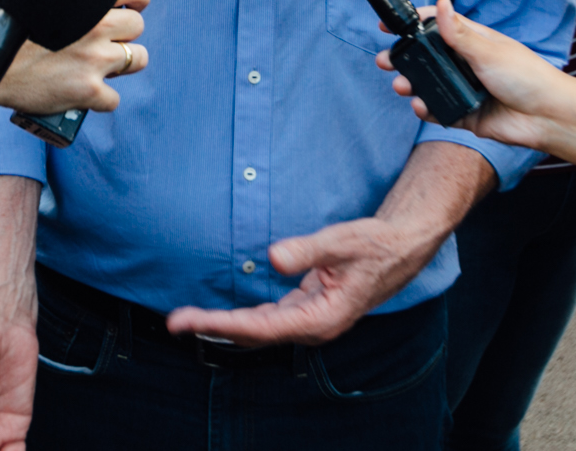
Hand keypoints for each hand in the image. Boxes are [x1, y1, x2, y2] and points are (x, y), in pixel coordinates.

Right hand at [0, 0, 148, 114]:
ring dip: (123, 63)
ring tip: (102, 66)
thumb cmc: (0, 28)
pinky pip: (114, 98)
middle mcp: (96, 26)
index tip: (133, 4)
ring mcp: (95, 59)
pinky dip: (101, 98)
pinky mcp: (88, 90)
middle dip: (126, 33)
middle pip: (137, 26)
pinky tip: (84, 93)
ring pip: (138, 58)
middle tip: (108, 40)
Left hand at [164, 215, 440, 347]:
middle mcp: (313, 327)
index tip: (192, 321)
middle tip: (175, 322)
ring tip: (187, 320)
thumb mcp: (341, 241)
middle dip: (213, 328)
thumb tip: (273, 257)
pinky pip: (268, 320)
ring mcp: (309, 321)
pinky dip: (242, 318)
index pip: (261, 327)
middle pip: (254, 333)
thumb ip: (307, 250)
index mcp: (320, 318)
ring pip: (259, 329)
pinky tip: (222, 316)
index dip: (223, 325)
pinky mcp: (307, 310)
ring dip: (224, 325)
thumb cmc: (373, 245)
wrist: (400, 249)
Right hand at [379, 0, 570, 148]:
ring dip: (411, 84)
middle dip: (404, 58)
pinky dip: (427, 109)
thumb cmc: (527, 77)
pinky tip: (421, 106)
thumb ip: (460, 34)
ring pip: (429, 84)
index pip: (437, 26)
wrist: (547, 117)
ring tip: (401, 86)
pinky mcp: (465, 113)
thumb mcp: (489, 51)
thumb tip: (442, 4)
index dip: (413, 23)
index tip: (389, 24)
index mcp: (473, 41)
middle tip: (385, 60)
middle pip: (427, 57)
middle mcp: (466, 63)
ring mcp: (465, 88)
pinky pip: (439, 110)